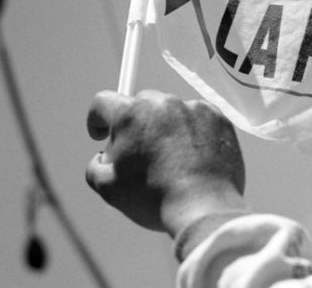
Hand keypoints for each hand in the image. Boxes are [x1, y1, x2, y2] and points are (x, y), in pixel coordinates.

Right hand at [85, 90, 246, 236]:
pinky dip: (192, 134)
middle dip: (135, 126)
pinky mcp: (217, 118)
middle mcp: (161, 103)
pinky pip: (197, 119)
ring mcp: (192, 108)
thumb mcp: (107, 188)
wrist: (204, 209)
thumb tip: (101, 157)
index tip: (101, 134)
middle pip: (139, 105)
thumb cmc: (154, 199)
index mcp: (130, 115)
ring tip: (171, 162)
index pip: (103, 102)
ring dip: (165, 129)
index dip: (97, 119)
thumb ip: (94, 165)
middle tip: (139, 155)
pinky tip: (192, 160)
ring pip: (170, 112)